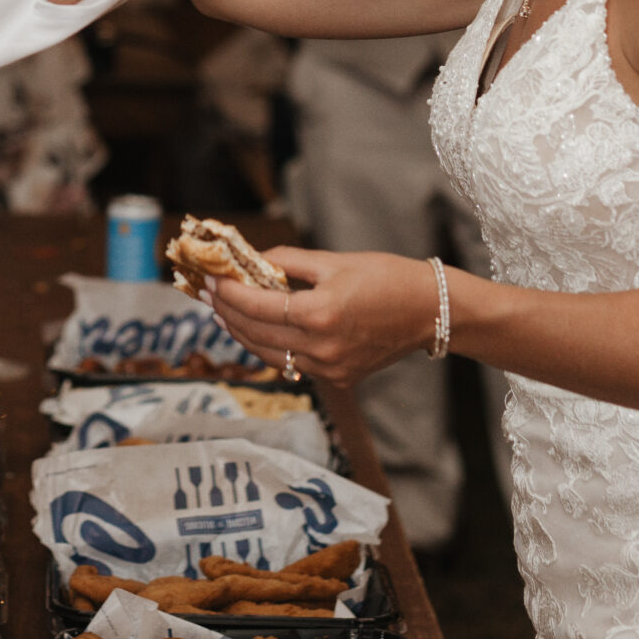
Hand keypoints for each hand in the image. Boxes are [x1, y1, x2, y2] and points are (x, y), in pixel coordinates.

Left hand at [201, 245, 443, 388]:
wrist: (431, 311)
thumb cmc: (387, 277)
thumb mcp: (335, 260)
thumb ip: (289, 262)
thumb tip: (253, 260)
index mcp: (320, 313)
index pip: (257, 306)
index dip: (228, 293)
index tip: (209, 280)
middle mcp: (322, 347)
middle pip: (257, 333)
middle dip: (227, 312)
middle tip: (207, 294)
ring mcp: (330, 368)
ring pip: (270, 355)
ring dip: (243, 334)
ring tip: (224, 313)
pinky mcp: (339, 378)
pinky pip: (293, 364)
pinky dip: (271, 347)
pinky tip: (259, 330)